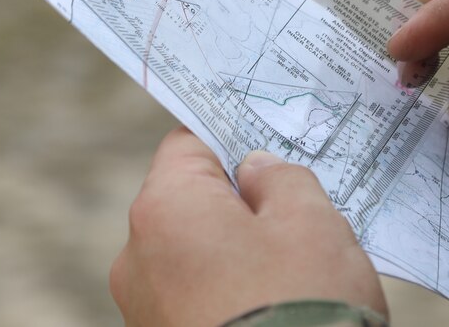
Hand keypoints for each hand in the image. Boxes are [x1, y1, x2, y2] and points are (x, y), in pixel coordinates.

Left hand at [110, 127, 386, 326]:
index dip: (232, 138)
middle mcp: (137, 258)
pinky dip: (231, 295)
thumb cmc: (299, 309)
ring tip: (294, 273)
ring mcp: (144, 311)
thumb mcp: (311, 223)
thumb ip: (282, 179)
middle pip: (191, 203)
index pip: (188, 144)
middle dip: (241, 204)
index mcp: (165, 209)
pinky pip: (196, 299)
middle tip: (297, 214)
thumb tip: (257, 171)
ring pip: (195, 256)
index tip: (268, 145)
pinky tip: (275, 307)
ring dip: (238, 255)